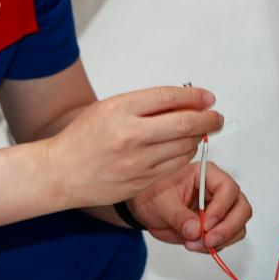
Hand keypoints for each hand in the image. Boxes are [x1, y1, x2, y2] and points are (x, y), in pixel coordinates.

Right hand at [43, 86, 222, 208]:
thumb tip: (185, 101)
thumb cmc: (84, 136)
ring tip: (199, 131)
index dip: (194, 97)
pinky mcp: (141, 182)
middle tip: (216, 117)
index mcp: (121, 109)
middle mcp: (130, 135)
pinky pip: (174, 166)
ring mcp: (137, 161)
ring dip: (197, 138)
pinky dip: (184, 155)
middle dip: (207, 119)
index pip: (168, 97)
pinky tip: (183, 148)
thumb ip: (144, 104)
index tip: (208, 98)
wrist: (62, 172)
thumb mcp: (109, 108)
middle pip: (183, 124)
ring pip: (183, 147)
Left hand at [127, 161, 251, 252]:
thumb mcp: (161, 203)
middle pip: (241, 208)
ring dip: (221, 240)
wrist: (144, 207)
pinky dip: (215, 247)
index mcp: (206, 174)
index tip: (205, 225)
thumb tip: (195, 231)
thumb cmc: (151, 194)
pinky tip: (194, 245)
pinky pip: (227, 238)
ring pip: (238, 226)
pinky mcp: (215, 226)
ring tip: (193, 244)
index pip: (228, 189)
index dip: (221, 208)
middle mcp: (218, 190)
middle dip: (228, 228)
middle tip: (207, 241)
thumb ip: (178, 216)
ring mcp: (219, 209)